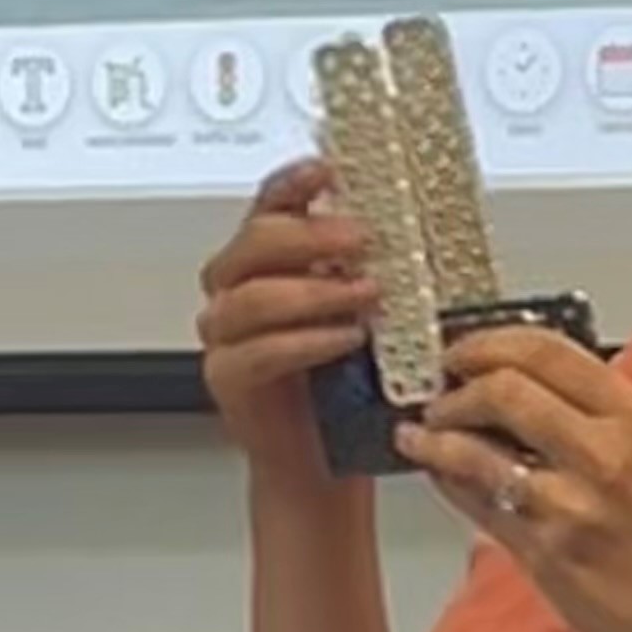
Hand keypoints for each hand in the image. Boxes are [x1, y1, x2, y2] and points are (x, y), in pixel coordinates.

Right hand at [196, 161, 375, 488]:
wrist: (322, 460)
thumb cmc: (343, 384)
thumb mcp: (361, 312)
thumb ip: (364, 269)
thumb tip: (407, 227)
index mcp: (264, 260)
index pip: (269, 204)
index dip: (295, 182)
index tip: (330, 170)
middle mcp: (235, 288)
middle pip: (256, 241)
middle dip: (313, 236)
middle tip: (364, 240)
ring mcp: (224, 333)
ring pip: (253, 295)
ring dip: (316, 291)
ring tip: (367, 295)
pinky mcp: (226, 377)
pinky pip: (259, 351)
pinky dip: (307, 341)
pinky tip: (345, 339)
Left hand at [404, 326, 631, 631]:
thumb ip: (597, 422)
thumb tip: (527, 395)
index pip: (547, 350)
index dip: (489, 341)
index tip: (464, 349)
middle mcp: (605, 451)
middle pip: (503, 387)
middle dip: (456, 384)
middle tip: (438, 392)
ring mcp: (571, 503)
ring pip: (476, 447)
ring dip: (436, 435)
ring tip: (422, 434)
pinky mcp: (545, 551)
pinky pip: (478, 502)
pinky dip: (446, 480)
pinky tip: (437, 473)